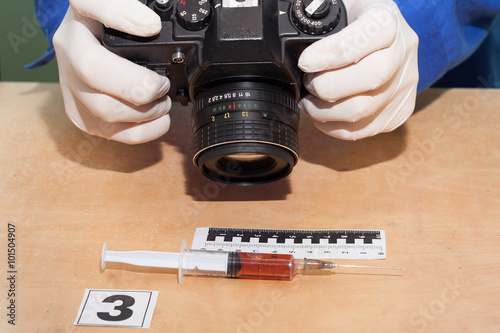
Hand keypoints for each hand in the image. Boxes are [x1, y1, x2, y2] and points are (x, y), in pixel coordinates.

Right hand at [53, 0, 170, 143]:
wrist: (86, 32)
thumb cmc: (99, 18)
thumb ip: (119, 6)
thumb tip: (150, 27)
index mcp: (72, 41)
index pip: (94, 63)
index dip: (132, 72)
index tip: (156, 48)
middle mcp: (68, 71)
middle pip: (103, 101)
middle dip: (144, 95)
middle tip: (163, 85)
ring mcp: (74, 96)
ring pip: (108, 120)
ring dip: (146, 115)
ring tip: (163, 101)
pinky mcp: (84, 117)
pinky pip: (113, 135)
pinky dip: (143, 132)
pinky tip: (159, 120)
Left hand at [298, 0, 418, 139]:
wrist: (384, 39)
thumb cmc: (352, 21)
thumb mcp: (338, 7)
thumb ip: (318, 20)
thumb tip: (293, 46)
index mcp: (387, 20)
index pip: (364, 38)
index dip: (331, 54)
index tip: (306, 62)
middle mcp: (403, 52)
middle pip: (370, 78)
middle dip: (326, 86)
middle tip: (307, 83)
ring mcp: (405, 84)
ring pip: (363, 110)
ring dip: (325, 112)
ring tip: (309, 101)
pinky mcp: (400, 110)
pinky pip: (365, 129)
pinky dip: (335, 127)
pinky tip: (323, 116)